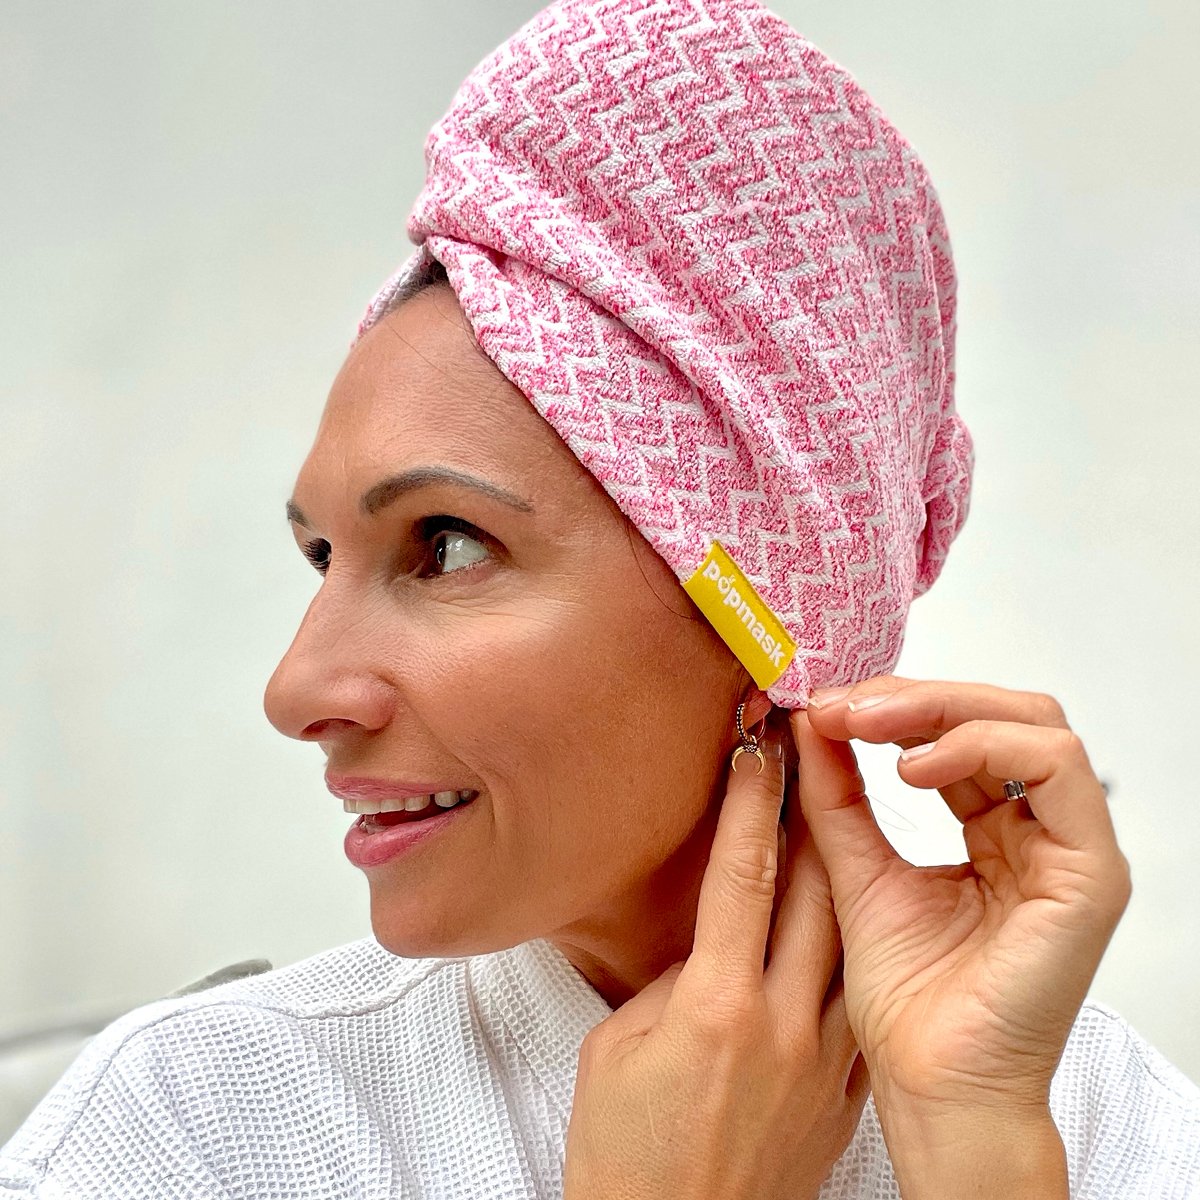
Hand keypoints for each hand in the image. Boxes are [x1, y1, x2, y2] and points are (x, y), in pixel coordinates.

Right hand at [562, 714, 868, 1199]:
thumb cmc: (626, 1156)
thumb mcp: (617, 1049)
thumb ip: (669, 982)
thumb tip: (702, 946)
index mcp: (715, 1004)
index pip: (742, 875)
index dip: (753, 802)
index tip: (760, 748)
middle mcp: (781, 1022)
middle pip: (814, 891)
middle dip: (811, 813)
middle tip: (808, 759)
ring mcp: (822, 1060)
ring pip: (849, 939)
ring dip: (841, 873)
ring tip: (834, 822)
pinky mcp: (842, 1094)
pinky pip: (858, 1004)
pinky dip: (853, 952)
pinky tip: (848, 925)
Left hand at [794, 677, 1131, 1193]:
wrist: (927, 1082)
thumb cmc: (904, 997)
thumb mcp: (855, 865)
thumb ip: (838, 792)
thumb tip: (811, 717)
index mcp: (993, 830)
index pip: (960, 732)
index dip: (893, 705)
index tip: (822, 704)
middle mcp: (1039, 831)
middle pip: (1001, 713)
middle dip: (917, 696)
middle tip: (844, 701)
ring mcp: (1071, 849)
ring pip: (1033, 723)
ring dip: (944, 709)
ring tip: (868, 725)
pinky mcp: (1090, 873)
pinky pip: (1058, 768)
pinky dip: (985, 746)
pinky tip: (914, 768)